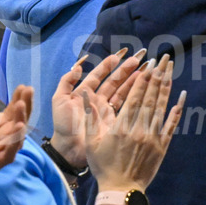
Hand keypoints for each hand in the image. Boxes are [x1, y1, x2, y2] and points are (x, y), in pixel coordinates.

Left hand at [0, 78, 30, 192]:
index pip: (7, 115)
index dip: (17, 101)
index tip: (22, 85)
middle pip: (15, 124)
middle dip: (23, 107)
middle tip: (27, 89)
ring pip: (14, 138)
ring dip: (21, 121)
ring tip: (21, 105)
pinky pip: (7, 156)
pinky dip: (14, 143)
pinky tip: (18, 128)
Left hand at [50, 49, 146, 169]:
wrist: (68, 149)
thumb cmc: (63, 125)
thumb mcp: (59, 101)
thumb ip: (66, 82)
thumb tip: (78, 66)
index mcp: (85, 93)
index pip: (99, 75)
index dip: (108, 65)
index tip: (119, 55)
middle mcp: (98, 100)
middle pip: (114, 81)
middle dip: (126, 69)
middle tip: (140, 58)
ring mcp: (108, 110)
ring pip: (123, 91)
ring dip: (134, 80)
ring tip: (146, 70)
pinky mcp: (115, 121)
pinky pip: (126, 106)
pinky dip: (135, 97)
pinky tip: (144, 88)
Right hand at [83, 55, 184, 192]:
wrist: (121, 190)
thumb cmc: (103, 166)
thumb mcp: (91, 142)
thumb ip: (90, 118)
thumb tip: (85, 95)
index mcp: (121, 126)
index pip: (135, 96)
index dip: (143, 79)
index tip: (149, 64)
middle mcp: (139, 128)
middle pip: (150, 97)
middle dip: (157, 75)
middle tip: (164, 58)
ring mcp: (152, 137)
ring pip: (161, 107)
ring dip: (167, 87)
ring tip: (171, 69)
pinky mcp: (162, 146)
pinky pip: (171, 125)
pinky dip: (177, 110)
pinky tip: (182, 96)